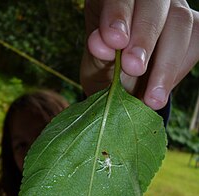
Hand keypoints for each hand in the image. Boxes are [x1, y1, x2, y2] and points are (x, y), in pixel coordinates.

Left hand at [81, 0, 198, 109]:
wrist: (123, 90)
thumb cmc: (106, 74)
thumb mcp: (95, 70)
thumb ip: (98, 58)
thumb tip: (102, 46)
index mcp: (112, 1)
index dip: (119, 14)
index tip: (115, 41)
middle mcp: (144, 0)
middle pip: (155, 3)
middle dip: (145, 37)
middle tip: (134, 68)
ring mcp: (171, 12)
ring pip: (181, 22)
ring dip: (167, 63)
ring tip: (152, 97)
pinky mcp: (190, 30)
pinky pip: (196, 42)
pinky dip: (180, 70)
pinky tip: (161, 92)